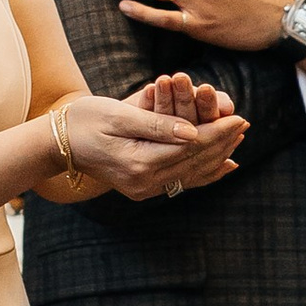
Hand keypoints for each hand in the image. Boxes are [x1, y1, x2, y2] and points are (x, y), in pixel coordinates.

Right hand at [59, 78, 247, 202]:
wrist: (59, 143)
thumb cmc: (86, 120)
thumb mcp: (119, 115)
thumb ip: (157, 125)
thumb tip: (192, 132)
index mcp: (139, 164)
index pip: (190, 148)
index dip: (217, 132)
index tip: (238, 116)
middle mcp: (145, 183)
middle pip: (194, 163)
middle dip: (222, 142)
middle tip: (245, 124)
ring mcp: (144, 189)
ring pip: (192, 174)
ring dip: (217, 156)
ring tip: (238, 139)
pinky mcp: (144, 188)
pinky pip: (182, 181)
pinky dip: (204, 172)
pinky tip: (224, 166)